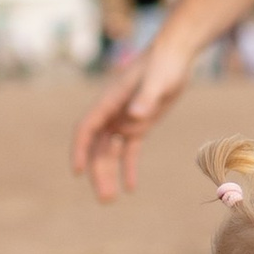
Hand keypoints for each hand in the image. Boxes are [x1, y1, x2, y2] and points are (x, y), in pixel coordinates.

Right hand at [71, 33, 195, 201]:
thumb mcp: (158, 81)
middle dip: (98, 172)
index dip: (79, 150)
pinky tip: (130, 187)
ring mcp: (125, 119)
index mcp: (110, 103)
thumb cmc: (164, 63)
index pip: (87, 130)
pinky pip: (130, 150)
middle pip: (98, 147)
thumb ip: (146, 98)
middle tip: (104, 198)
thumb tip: (134, 116)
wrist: (176, 54)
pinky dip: (129, 167)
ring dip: (109, 173)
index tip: (77, 171)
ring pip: (112, 152)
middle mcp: (113, 114)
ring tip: (110, 199)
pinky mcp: (141, 124)